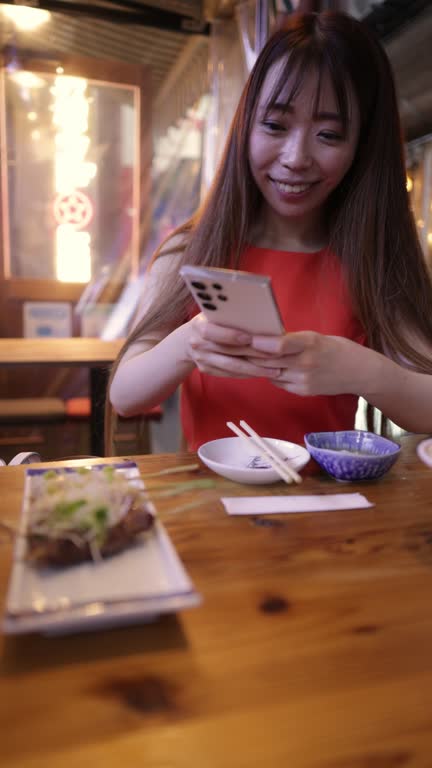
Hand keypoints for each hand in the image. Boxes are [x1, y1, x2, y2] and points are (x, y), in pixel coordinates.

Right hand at [184, 314, 281, 378]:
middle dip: (254, 354)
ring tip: (276, 370)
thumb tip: (257, 312)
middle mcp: (198, 344)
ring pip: (232, 367)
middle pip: (229, 351)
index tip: (251, 338)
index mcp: (199, 326)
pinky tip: (264, 372)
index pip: (213, 332)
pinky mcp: (207, 370)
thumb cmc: (209, 321)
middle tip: (277, 355)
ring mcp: (202, 359)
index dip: (231, 335)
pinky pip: (231, 374)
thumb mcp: (214, 313)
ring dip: (255, 369)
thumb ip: (228, 313)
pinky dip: (248, 374)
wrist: (186, 341)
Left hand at [249, 331, 375, 395]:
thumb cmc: (335, 348)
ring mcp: (303, 380)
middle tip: (231, 346)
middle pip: (270, 359)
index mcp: (310, 343)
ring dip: (257, 365)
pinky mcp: (302, 392)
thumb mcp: (316, 337)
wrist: (358, 372)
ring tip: (241, 356)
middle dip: (249, 353)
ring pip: (270, 372)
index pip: (281, 344)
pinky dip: (270, 374)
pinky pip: (278, 382)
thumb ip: (292, 339)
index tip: (246, 338)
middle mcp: (306, 363)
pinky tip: (266, 368)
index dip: (261, 343)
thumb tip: (263, 337)